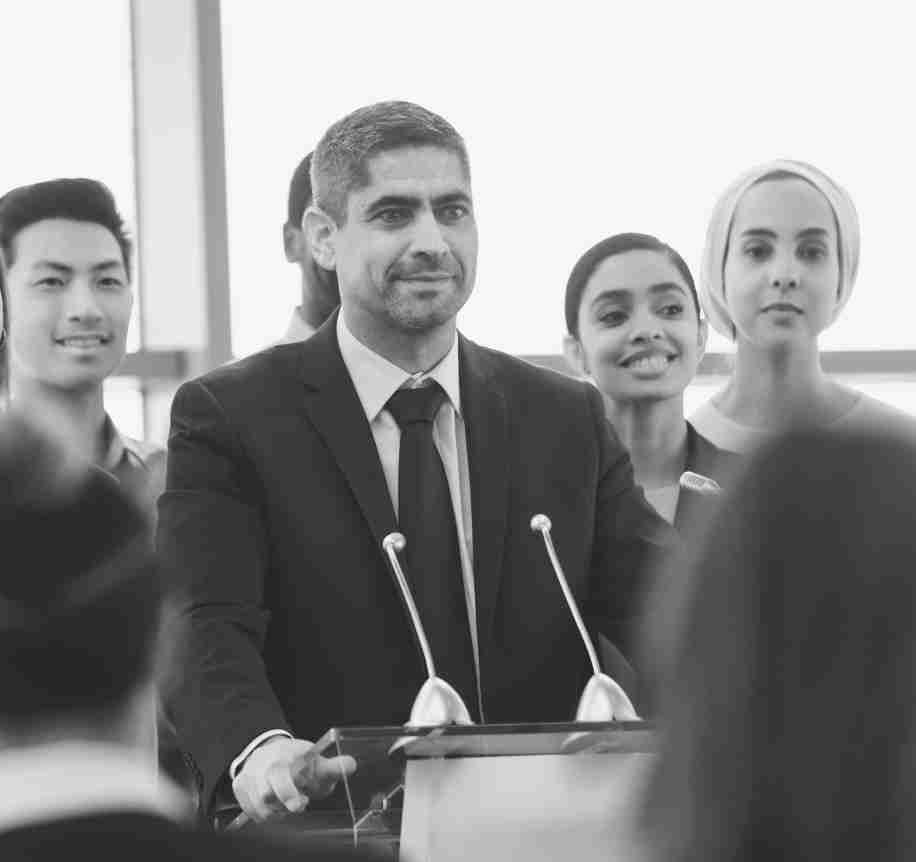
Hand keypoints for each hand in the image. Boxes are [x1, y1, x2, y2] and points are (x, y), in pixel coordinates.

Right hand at [231, 736, 356, 822]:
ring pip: (259, 808)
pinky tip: (275, 806)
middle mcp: (262, 765)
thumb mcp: (316, 762)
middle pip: (265, 795)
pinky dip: (266, 814)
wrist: (268, 752)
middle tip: (299, 804)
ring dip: (277, 812)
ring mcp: (248, 776)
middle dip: (283, 805)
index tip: (301, 804)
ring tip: (288, 803)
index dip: (289, 793)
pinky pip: (251, 811)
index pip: (280, 774)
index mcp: (283, 755)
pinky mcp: (239, 787)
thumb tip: (351, 765)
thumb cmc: (297, 762)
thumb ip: (333, 766)